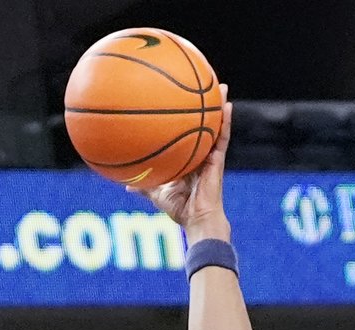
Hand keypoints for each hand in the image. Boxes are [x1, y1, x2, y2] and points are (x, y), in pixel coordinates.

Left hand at [141, 86, 231, 239]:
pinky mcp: (219, 159)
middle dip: (204, 107)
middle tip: (202, 84)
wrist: (197, 219)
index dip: (186, 120)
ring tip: (219, 85)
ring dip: (218, 106)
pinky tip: (227, 104)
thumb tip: (127, 185)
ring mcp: (211, 156)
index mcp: (189, 159)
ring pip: (216, 127)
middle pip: (203, 126)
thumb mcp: (158, 195)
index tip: (181, 101)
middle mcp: (201, 154)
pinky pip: (223, 136)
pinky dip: (226, 120)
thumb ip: (145, 188)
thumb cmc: (181, 209)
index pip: (188, 135)